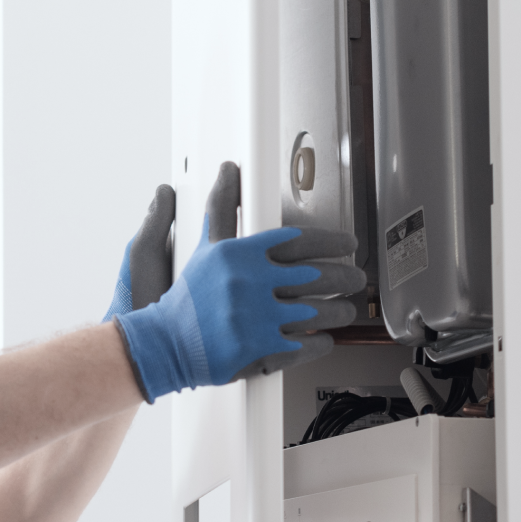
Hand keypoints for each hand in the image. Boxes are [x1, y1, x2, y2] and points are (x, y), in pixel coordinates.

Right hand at [114, 162, 365, 401]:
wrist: (164, 344)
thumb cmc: (187, 299)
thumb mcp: (204, 247)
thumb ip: (221, 209)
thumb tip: (228, 171)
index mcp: (241, 256)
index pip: (299, 241)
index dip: (332, 241)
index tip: (348, 243)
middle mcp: (251, 284)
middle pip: (317, 276)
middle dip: (345, 278)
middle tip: (357, 279)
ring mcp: (258, 319)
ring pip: (318, 313)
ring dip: (339, 312)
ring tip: (346, 310)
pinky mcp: (261, 350)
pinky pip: (305, 345)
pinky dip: (321, 343)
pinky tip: (326, 338)